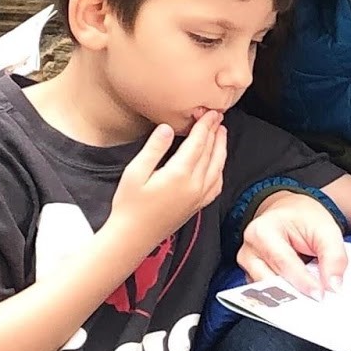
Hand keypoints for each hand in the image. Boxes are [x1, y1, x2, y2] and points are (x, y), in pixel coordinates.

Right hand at [111, 113, 226, 243]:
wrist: (133, 237)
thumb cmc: (129, 205)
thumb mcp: (135, 172)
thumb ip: (154, 149)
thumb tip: (168, 128)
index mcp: (179, 174)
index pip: (198, 143)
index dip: (205, 126)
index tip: (210, 112)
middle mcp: (195, 185)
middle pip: (211, 153)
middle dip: (215, 133)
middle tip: (218, 117)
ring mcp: (199, 197)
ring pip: (217, 167)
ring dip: (221, 148)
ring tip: (221, 134)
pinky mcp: (198, 206)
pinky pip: (216, 185)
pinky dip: (220, 170)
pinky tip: (218, 164)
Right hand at [239, 190, 346, 298]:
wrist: (289, 214)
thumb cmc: (304, 219)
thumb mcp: (326, 230)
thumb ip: (334, 257)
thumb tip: (334, 287)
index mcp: (263, 231)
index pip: (283, 262)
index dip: (303, 281)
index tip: (320, 295)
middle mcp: (249, 250)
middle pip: (271, 281)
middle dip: (295, 294)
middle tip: (318, 302)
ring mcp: (248, 267)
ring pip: (267, 293)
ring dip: (290, 298)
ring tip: (311, 298)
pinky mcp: (252, 279)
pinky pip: (267, 295)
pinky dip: (285, 298)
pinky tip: (301, 297)